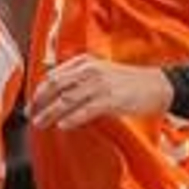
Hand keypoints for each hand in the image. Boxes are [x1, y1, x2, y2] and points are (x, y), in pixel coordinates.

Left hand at [30, 55, 172, 129]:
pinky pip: (86, 110)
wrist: (157, 85)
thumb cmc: (127, 81)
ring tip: (41, 123)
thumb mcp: (99, 70)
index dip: (39, 91)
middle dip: (40, 103)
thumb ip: (76, 73)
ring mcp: (100, 84)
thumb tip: (49, 74)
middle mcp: (90, 70)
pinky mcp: (111, 99)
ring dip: (50, 113)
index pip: (53, 75)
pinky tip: (62, 125)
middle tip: (31, 116)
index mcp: (85, 62)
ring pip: (67, 100)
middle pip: (56, 86)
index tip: (31, 105)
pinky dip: (72, 118)